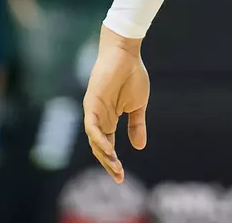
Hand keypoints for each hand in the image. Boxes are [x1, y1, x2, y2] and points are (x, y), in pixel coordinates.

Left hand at [83, 27, 150, 183]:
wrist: (126, 54)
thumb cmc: (132, 75)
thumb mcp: (138, 106)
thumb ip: (136, 125)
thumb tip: (139, 147)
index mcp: (109, 119)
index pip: (107, 146)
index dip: (113, 162)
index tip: (121, 177)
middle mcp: (98, 118)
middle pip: (99, 147)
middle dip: (108, 163)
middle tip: (118, 177)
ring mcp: (93, 111)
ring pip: (94, 140)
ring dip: (103, 154)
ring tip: (115, 166)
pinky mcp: (91, 102)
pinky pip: (91, 126)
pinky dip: (98, 138)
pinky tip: (107, 148)